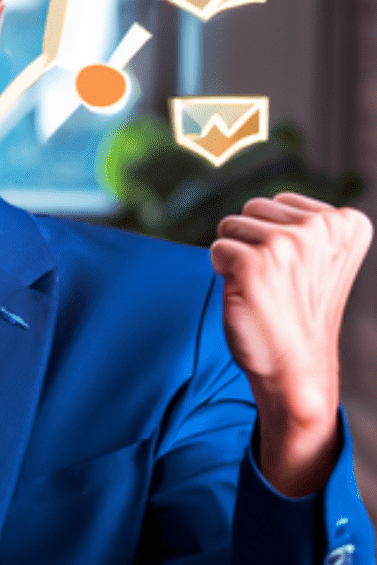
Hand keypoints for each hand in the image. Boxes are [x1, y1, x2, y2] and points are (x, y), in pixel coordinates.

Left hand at [210, 193, 371, 496]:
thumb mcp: (319, 258)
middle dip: (251, 240)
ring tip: (263, 289)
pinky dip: (222, 272)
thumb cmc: (299, 312)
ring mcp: (288, 245)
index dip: (272, 236)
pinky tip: (247, 296)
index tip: (295, 273)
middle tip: (274, 282)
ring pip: (230, 225)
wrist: (296, 370)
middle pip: (252, 206)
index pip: (279, 202)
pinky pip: (216, 250)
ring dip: (236, 256)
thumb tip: (260, 194)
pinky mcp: (254, 264)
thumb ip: (304, 223)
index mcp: (346, 222)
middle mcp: (321, 228)